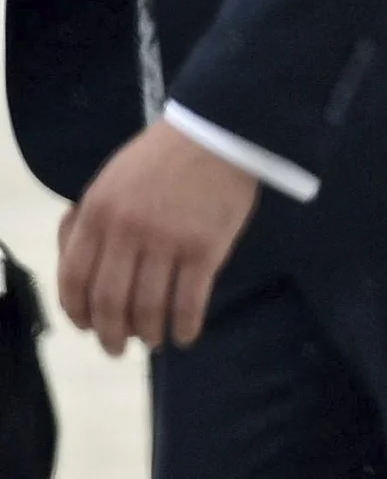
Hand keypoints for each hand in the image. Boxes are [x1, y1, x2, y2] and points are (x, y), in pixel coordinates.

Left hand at [56, 120, 258, 353]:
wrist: (217, 132)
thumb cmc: (160, 158)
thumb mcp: (109, 181)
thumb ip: (88, 222)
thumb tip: (78, 269)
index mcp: (97, 214)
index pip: (74, 279)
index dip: (76, 312)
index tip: (86, 327)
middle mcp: (127, 232)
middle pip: (110, 301)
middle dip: (110, 334)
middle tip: (117, 348)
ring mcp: (168, 241)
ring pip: (149, 307)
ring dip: (148, 333)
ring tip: (153, 341)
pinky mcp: (206, 248)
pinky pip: (190, 300)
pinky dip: (185, 326)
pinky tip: (185, 335)